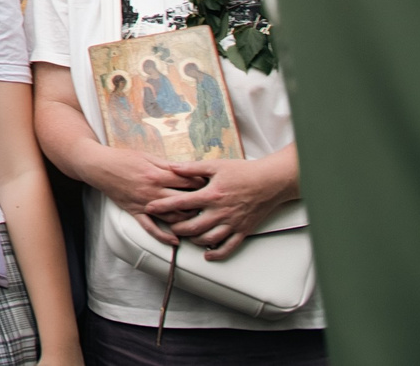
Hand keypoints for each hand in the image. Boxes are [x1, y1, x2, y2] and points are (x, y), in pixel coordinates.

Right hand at [81, 144, 201, 245]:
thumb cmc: (123, 158)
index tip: (212, 186)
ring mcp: (145, 203)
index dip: (203, 184)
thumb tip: (188, 171)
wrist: (99, 166)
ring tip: (199, 222)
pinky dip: (163, 236)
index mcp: (158, 174)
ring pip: (172, 217)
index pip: (188, 182)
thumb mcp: (147, 156)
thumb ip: (168, 165)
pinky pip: (150, 228)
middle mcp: (153, 191)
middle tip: (210, 206)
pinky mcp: (135, 212)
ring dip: (187, 221)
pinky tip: (175, 241)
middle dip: (200, 203)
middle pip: (184, 201)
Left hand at [152, 156, 294, 258]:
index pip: (181, 203)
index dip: (163, 206)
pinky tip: (207, 254)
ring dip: (193, 240)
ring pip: (207, 239)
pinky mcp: (243, 231)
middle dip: (176, 227)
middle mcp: (220, 212)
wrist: (269, 182)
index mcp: (211, 195)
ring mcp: (232, 223)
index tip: (150, 208)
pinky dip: (216, 253)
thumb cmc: (242, 171)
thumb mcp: (215, 165)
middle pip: (192, 226)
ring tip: (184, 236)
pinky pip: (228, 247)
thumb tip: (171, 167)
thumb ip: (192, 168)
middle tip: (167, 225)